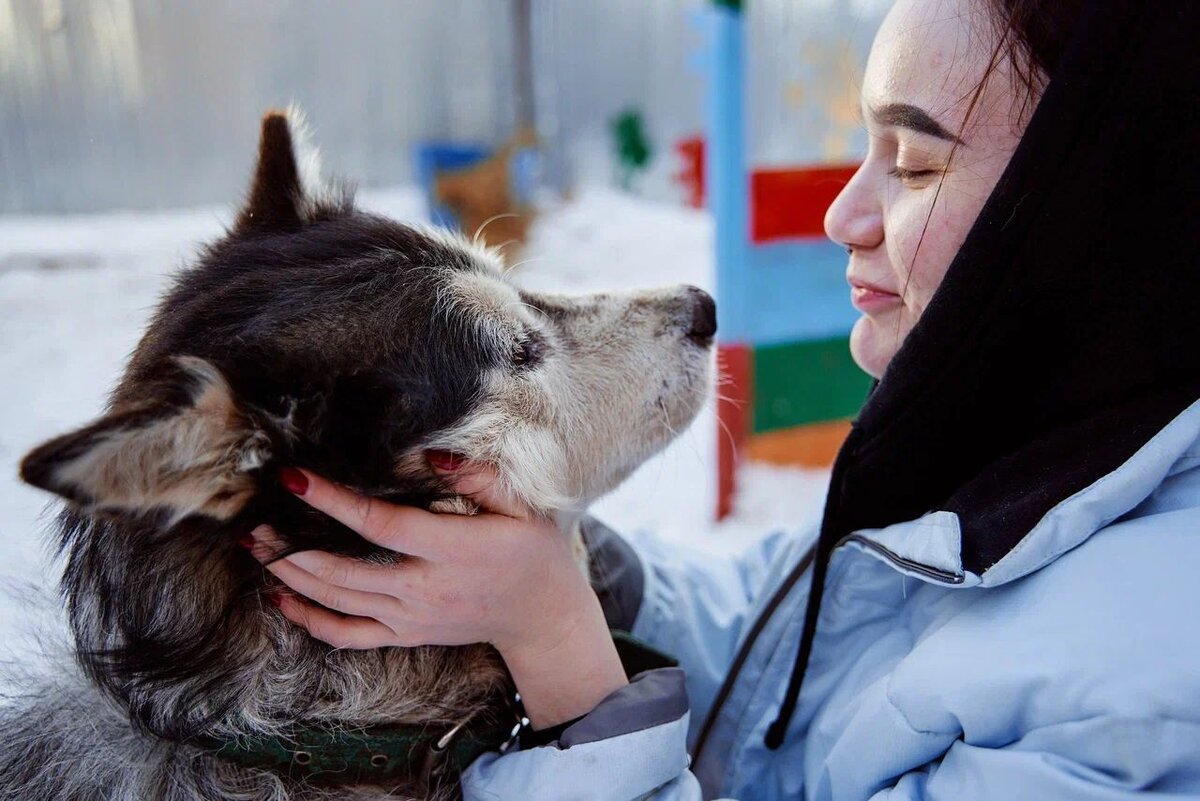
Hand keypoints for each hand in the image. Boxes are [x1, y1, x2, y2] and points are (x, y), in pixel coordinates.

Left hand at [251, 460, 627, 727]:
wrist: (541, 616)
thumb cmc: (531, 550)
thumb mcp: (522, 505)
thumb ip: (477, 475)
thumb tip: (428, 454)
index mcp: (452, 550)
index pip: (380, 524)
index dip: (333, 502)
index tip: (294, 478)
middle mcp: (425, 588)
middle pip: (343, 571)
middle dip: (292, 547)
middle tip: (253, 522)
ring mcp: (411, 617)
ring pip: (338, 602)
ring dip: (292, 577)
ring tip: (257, 550)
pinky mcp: (406, 634)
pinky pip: (348, 635)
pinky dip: (310, 621)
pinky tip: (283, 600)